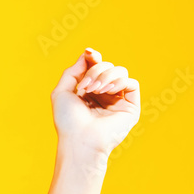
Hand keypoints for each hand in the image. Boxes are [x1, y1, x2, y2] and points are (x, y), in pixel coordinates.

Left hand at [50, 49, 140, 164]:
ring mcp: (118, 100)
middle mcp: (104, 94)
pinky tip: (108, 91)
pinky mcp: (130, 107)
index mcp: (88, 91)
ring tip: (95, 90)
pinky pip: (132, 83)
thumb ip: (73, 71)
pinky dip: (120, 82)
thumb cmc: (67, 120)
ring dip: (106, 76)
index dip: (94, 58)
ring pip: (120, 72)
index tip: (90, 53)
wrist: (79, 139)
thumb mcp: (61, 91)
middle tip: (86, 86)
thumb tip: (89, 53)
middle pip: (107, 66)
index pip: (96, 66)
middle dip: (96, 70)